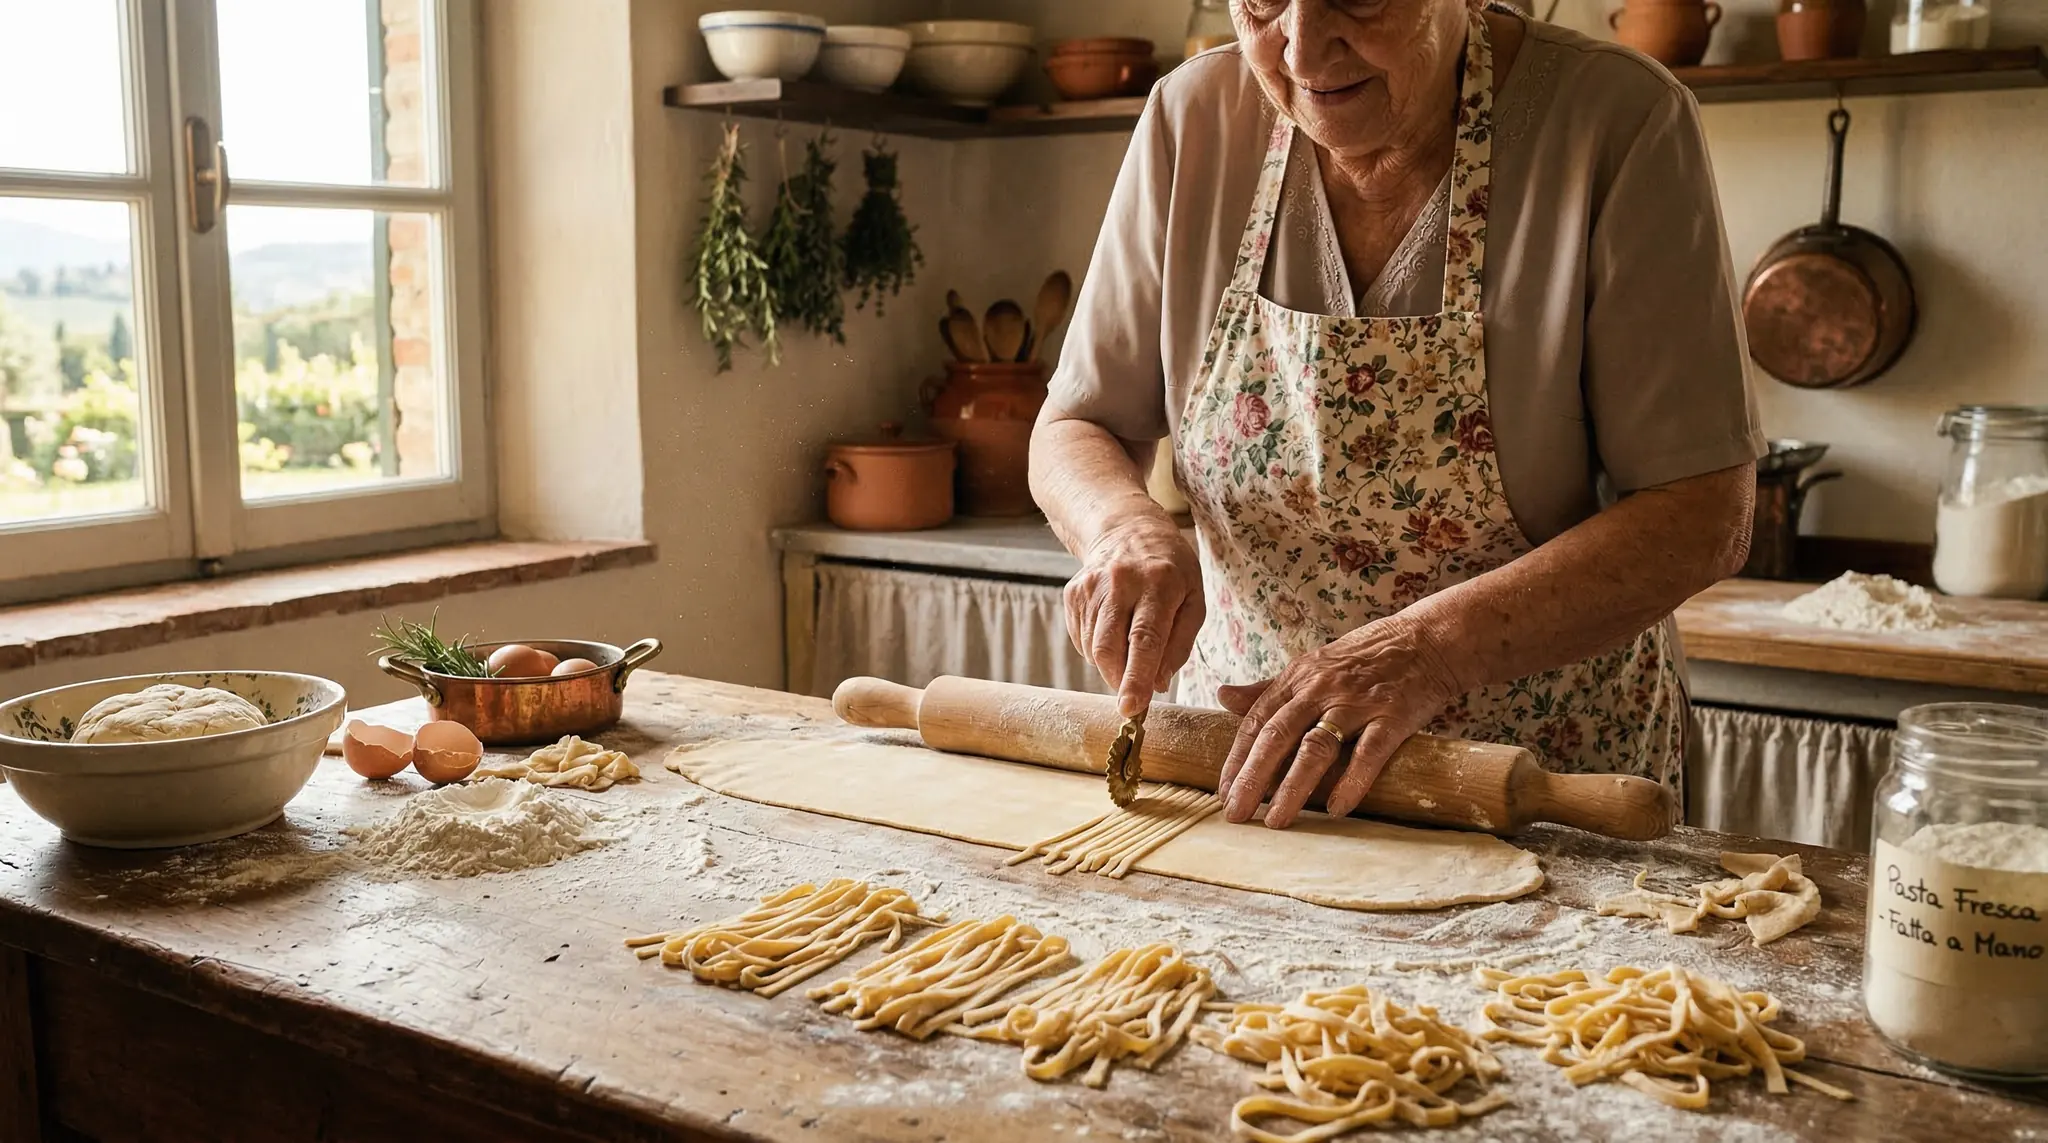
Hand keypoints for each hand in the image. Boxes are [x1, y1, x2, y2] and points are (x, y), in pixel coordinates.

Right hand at [1065, 516, 1204, 717]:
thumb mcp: (1193, 601)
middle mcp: (1120, 582)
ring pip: (1093, 648)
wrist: (1128, 530)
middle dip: (1119, 680)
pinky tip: (1114, 632)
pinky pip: (1082, 640)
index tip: (1131, 708)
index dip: (1136, 677)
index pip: (1145, 638)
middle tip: (1133, 696)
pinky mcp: (1072, 593)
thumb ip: (1179, 645)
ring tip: (1130, 648)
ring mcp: (1091, 586)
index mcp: (1159, 583)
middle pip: (1109, 647)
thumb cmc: (1171, 572)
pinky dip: (1098, 650)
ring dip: (1112, 665)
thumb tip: (1156, 684)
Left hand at [1214, 614, 1462, 828]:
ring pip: (1317, 747)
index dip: (1237, 758)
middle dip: (1253, 777)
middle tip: (1237, 813)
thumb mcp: (1310, 666)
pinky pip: (1369, 753)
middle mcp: (1321, 690)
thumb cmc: (1364, 658)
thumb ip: (1267, 687)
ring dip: (1294, 787)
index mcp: (1297, 679)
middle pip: (1278, 736)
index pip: (1257, 721)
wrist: (1426, 640)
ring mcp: (1357, 703)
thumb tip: (1221, 696)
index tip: (1222, 792)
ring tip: (1277, 820)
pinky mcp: (1392, 716)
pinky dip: (1352, 781)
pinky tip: (1336, 808)